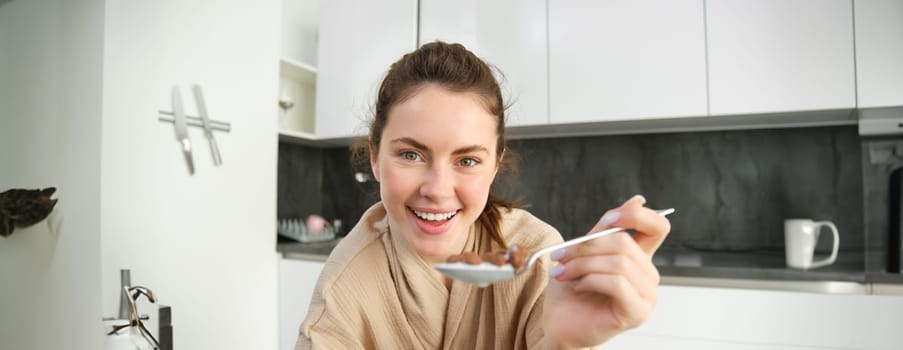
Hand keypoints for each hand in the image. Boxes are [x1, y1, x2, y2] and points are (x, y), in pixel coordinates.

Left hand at [541, 195, 670, 348]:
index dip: (636, 216)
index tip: (609, 219)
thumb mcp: (584, 252)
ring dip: (583, 264)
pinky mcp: (638, 312)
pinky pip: (617, 283)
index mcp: (638, 257)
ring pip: (619, 263)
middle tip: (560, 255)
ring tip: (563, 272)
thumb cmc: (571, 290)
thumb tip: (636, 200)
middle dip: (586, 246)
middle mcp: (647, 275)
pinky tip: (577, 286)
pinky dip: (590, 280)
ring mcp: (646, 295)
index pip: (657, 227)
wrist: (559, 323)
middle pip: (625, 243)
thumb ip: (605, 230)